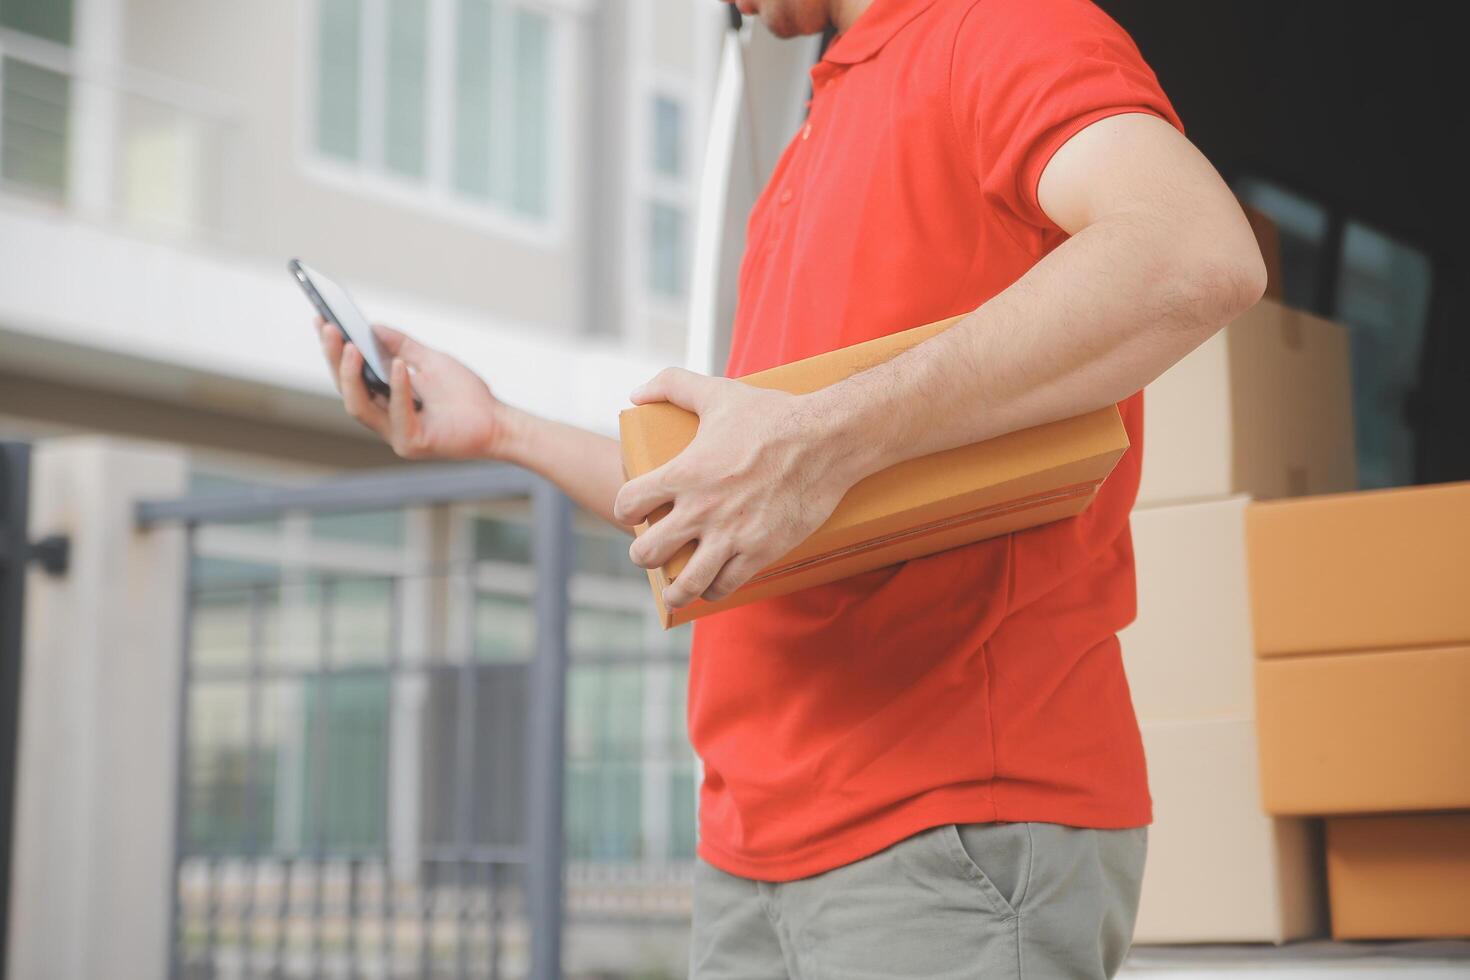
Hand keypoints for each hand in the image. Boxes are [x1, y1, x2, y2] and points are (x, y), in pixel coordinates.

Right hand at [318, 320, 511, 460]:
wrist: (497, 421)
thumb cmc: (466, 395)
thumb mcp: (431, 361)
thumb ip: (402, 346)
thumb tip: (372, 326)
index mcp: (384, 400)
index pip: (349, 376)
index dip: (333, 350)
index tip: (320, 320)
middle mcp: (384, 419)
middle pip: (347, 390)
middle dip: (334, 358)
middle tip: (328, 327)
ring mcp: (396, 434)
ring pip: (359, 406)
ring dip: (352, 374)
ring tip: (351, 345)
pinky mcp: (412, 444)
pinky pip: (398, 413)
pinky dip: (397, 388)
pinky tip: (398, 365)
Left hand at [612, 368, 861, 608]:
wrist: (826, 440)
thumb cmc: (773, 416)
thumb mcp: (718, 392)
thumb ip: (672, 384)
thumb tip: (636, 393)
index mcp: (684, 473)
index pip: (628, 504)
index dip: (627, 509)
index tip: (636, 512)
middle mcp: (701, 509)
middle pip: (647, 552)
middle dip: (644, 555)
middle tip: (653, 551)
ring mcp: (730, 535)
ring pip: (685, 583)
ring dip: (675, 588)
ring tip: (675, 587)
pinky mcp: (760, 551)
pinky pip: (725, 586)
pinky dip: (714, 589)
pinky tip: (713, 583)